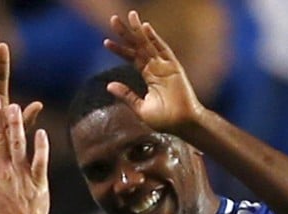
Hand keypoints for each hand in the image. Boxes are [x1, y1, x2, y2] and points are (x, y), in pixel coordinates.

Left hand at [103, 11, 204, 133]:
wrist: (182, 124)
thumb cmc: (165, 120)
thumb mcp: (140, 107)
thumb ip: (126, 95)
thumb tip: (108, 85)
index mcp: (149, 76)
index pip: (131, 58)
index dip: (119, 49)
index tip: (106, 41)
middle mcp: (156, 67)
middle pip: (138, 46)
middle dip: (126, 33)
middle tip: (113, 19)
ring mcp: (165, 66)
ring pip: (148, 44)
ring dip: (138, 30)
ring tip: (129, 16)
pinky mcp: (174, 67)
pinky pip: (162, 50)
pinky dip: (154, 38)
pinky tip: (145, 28)